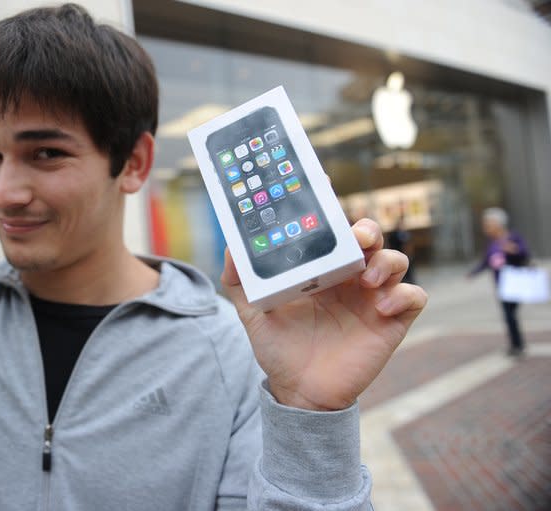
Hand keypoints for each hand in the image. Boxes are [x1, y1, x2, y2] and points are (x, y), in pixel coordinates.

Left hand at [221, 218, 427, 410]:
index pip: (332, 229)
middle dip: (367, 229)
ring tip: (364, 281)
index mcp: (320, 268)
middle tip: (356, 239)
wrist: (299, 390)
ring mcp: (372, 297)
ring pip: (396, 261)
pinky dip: (402, 295)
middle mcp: (349, 277)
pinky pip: (413, 297)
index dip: (332, 207)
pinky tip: (379, 308)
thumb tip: (231, 248)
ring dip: (386, 262)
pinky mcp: (392, 321)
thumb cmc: (278, 347)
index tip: (323, 186)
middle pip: (370, 237)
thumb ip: (239, 280)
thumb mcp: (252, 312)